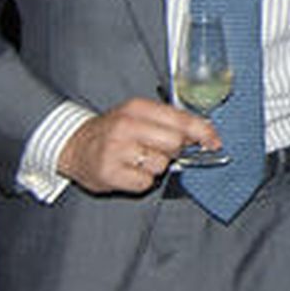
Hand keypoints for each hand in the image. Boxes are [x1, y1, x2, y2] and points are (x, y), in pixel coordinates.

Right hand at [57, 97, 216, 194]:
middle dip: (175, 150)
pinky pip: (145, 182)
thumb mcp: (139, 115)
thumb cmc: (114, 131)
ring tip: (138, 159)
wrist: (74, 146)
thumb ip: (170, 121)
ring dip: (156, 166)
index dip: (203, 132)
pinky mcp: (108, 172)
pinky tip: (128, 171)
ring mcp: (116, 150)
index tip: (215, 142)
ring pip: (161, 164)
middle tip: (160, 149)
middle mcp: (126, 126)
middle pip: (175, 143)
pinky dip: (141, 180)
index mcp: (137, 107)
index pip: (181, 119)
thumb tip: (206, 134)